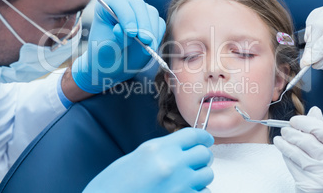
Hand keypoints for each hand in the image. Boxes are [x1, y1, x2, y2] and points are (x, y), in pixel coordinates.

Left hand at [72, 0, 165, 92]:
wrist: (114, 64)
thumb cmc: (105, 56)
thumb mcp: (103, 52)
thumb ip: (110, 42)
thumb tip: (119, 29)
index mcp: (106, 5)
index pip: (119, 2)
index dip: (126, 16)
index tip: (131, 33)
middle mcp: (124, 3)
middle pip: (138, 5)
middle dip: (143, 24)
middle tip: (144, 41)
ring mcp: (139, 10)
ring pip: (151, 13)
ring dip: (152, 31)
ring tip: (148, 48)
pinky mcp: (151, 20)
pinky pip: (159, 24)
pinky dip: (157, 36)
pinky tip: (151, 48)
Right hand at [83, 128, 214, 192]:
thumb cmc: (115, 184)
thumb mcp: (139, 156)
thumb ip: (164, 149)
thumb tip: (184, 147)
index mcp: (158, 149)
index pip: (193, 135)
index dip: (202, 137)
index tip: (205, 140)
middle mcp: (172, 165)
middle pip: (204, 154)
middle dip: (201, 157)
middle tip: (194, 162)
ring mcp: (179, 186)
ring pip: (207, 175)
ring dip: (200, 176)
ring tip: (185, 179)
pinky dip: (197, 192)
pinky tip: (183, 191)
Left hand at [274, 106, 322, 192]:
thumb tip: (314, 110)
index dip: (305, 122)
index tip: (294, 120)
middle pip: (306, 140)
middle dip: (291, 132)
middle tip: (285, 129)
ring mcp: (322, 176)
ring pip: (295, 152)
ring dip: (283, 143)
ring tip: (279, 139)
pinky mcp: (308, 185)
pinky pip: (291, 164)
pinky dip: (286, 156)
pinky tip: (285, 153)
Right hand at [301, 3, 322, 71]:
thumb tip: (314, 63)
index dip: (319, 48)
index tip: (308, 61)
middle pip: (318, 27)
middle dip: (310, 47)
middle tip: (306, 61)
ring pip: (311, 28)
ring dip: (310, 43)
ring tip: (319, 50)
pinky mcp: (317, 12)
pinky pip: (307, 27)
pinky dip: (309, 38)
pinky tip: (318, 41)